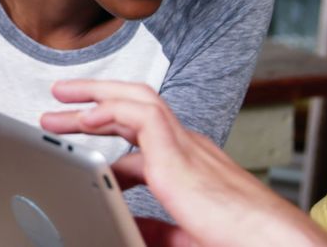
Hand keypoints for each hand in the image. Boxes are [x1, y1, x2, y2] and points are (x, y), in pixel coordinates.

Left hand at [40, 79, 326, 246]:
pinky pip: (143, 116)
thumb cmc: (235, 239)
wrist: (270, 244)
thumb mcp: (181, 232)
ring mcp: (184, 146)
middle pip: (131, 106)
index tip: (73, 140)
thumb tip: (131, 227)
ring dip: (94, 95)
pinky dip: (110, 111)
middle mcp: (183, 146)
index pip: (135, 134)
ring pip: (135, 99)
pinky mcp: (180, 154)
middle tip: (56, 102)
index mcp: (182, 163)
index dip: (100, 133)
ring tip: (60, 96)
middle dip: (91, 99)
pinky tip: (84, 118)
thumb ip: (154, 227)